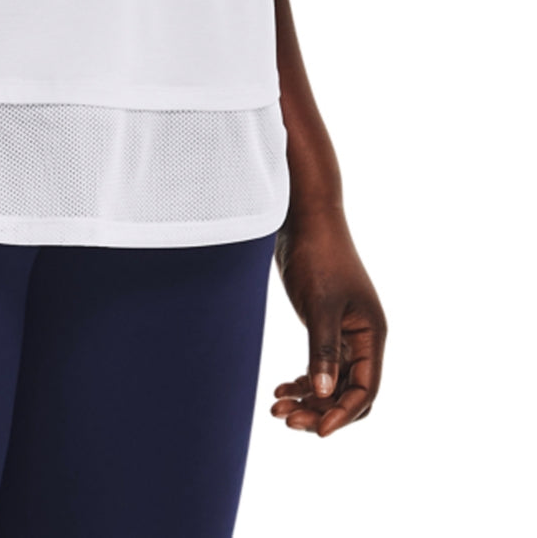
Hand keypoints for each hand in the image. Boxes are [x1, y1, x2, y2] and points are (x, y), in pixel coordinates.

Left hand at [271, 208, 386, 436]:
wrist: (303, 217)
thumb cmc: (317, 255)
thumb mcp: (320, 305)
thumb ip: (323, 350)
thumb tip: (322, 394)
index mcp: (371, 334)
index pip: (366, 389)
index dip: (343, 414)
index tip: (317, 431)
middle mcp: (362, 337)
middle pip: (349, 391)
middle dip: (320, 410)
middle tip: (286, 419)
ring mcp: (343, 331)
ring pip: (331, 381)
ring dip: (307, 398)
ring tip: (276, 408)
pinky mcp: (323, 324)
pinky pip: (319, 365)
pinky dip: (302, 380)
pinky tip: (280, 388)